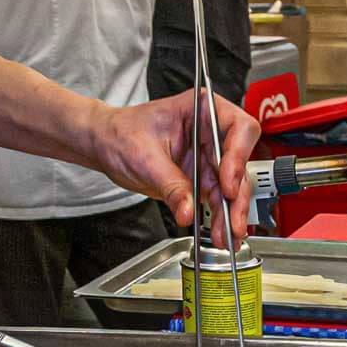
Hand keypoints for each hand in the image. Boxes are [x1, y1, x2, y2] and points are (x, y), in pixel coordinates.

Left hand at [89, 90, 258, 248]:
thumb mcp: (145, 157)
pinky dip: (220, 219)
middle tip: (233, 221)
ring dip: (231, 214)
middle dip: (237, 196)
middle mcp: (212, 133)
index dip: (239, 157)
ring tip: (227, 236)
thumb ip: (170, 184)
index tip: (227, 184)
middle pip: (240, 164)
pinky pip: (218, 201)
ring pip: (233, 187)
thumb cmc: (122, 133)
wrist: (106, 145)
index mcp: (203, 110)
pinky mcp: (203, 180)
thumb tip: (188, 211)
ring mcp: (209, 158)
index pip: (239, 128)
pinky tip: (222, 234)